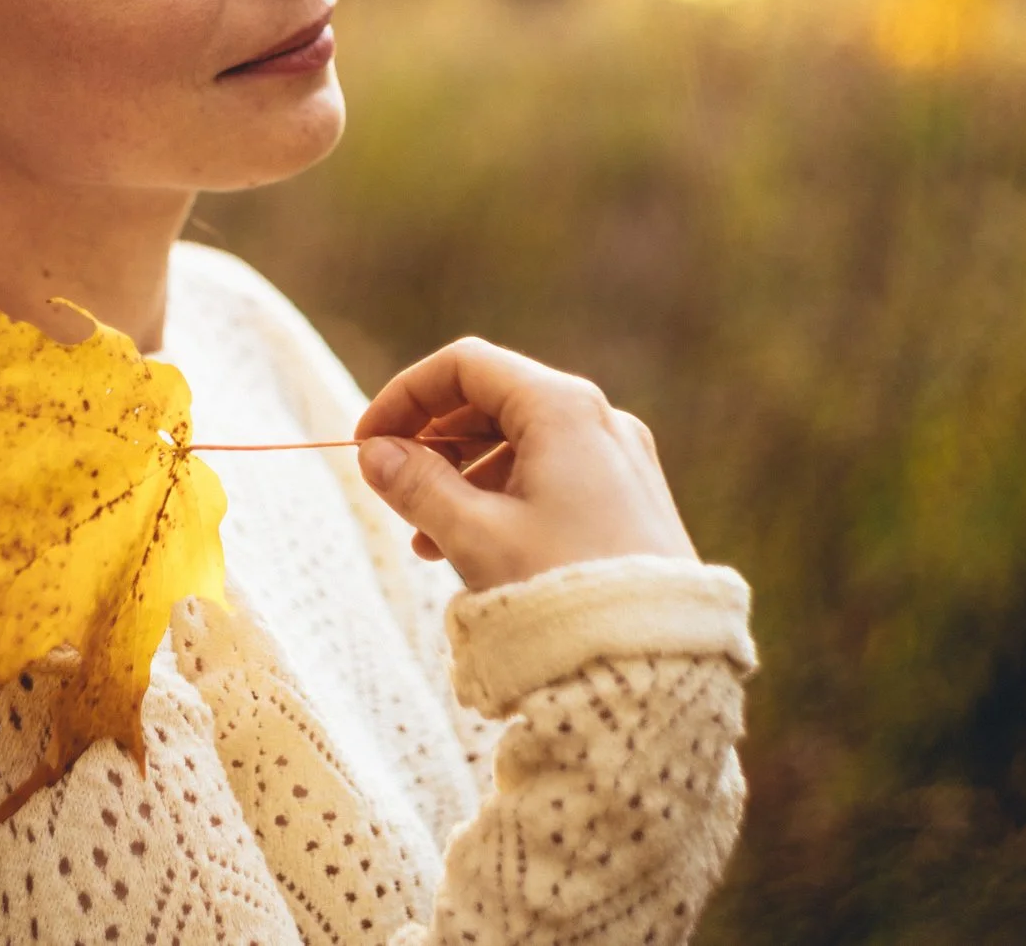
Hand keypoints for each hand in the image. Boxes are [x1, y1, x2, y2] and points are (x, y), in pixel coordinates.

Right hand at [353, 337, 696, 590]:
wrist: (657, 660)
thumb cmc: (562, 589)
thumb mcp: (475, 536)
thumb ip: (417, 486)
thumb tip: (376, 453)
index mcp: (562, 408)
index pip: (465, 366)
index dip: (406, 395)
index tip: (368, 441)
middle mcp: (599, 420)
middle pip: (493, 400)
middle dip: (433, 440)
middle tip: (391, 487)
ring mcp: (619, 460)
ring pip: (520, 443)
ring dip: (463, 476)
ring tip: (423, 536)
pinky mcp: (628, 500)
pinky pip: (551, 476)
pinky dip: (502, 496)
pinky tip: (471, 547)